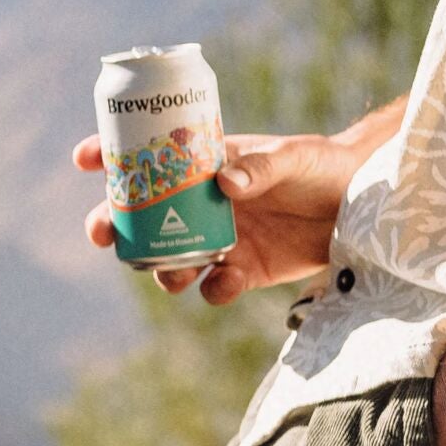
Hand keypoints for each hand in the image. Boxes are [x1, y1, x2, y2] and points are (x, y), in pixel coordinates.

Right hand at [73, 128, 364, 304]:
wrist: (362, 204)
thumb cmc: (322, 165)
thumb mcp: (292, 156)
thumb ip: (260, 167)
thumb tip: (225, 182)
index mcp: (205, 164)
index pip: (148, 156)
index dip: (109, 157)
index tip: (83, 159)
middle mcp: (203, 204)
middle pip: (141, 218)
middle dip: (114, 224)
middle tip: (103, 232)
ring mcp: (221, 239)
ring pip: (169, 260)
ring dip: (161, 268)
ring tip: (171, 270)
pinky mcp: (245, 271)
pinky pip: (215, 288)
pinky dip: (214, 290)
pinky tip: (225, 282)